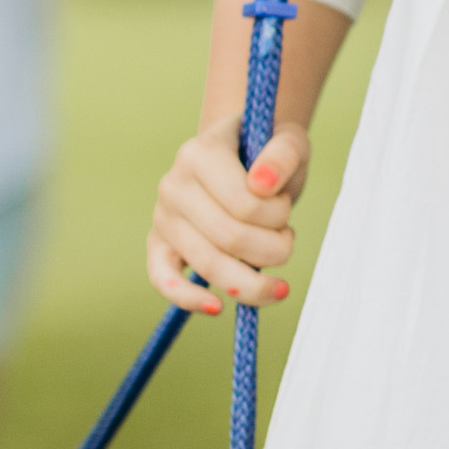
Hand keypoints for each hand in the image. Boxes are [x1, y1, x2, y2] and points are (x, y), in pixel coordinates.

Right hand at [148, 114, 313, 316]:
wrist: (241, 158)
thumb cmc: (267, 153)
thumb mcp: (289, 141)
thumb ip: (284, 154)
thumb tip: (262, 184)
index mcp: (199, 153)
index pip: (244, 203)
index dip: (277, 215)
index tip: (285, 207)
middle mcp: (173, 184)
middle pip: (230, 238)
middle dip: (273, 248)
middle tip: (287, 239)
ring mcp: (163, 216)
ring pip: (208, 264)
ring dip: (253, 278)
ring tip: (276, 272)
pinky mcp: (158, 244)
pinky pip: (163, 278)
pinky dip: (188, 298)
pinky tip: (216, 308)